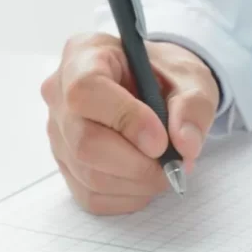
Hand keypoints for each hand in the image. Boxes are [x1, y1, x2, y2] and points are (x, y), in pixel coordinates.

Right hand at [42, 33, 219, 213]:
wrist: (155, 88)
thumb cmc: (165, 75)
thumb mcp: (191, 78)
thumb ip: (193, 106)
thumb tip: (184, 145)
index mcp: (84, 55)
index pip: (86, 90)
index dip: (125, 119)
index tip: (161, 140)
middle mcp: (59, 93)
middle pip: (84, 142)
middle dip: (137, 163)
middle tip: (174, 163)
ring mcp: (58, 132)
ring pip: (89, 174)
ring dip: (137, 183)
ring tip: (166, 169)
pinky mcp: (66, 164)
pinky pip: (91, 195)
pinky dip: (128, 196)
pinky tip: (147, 179)